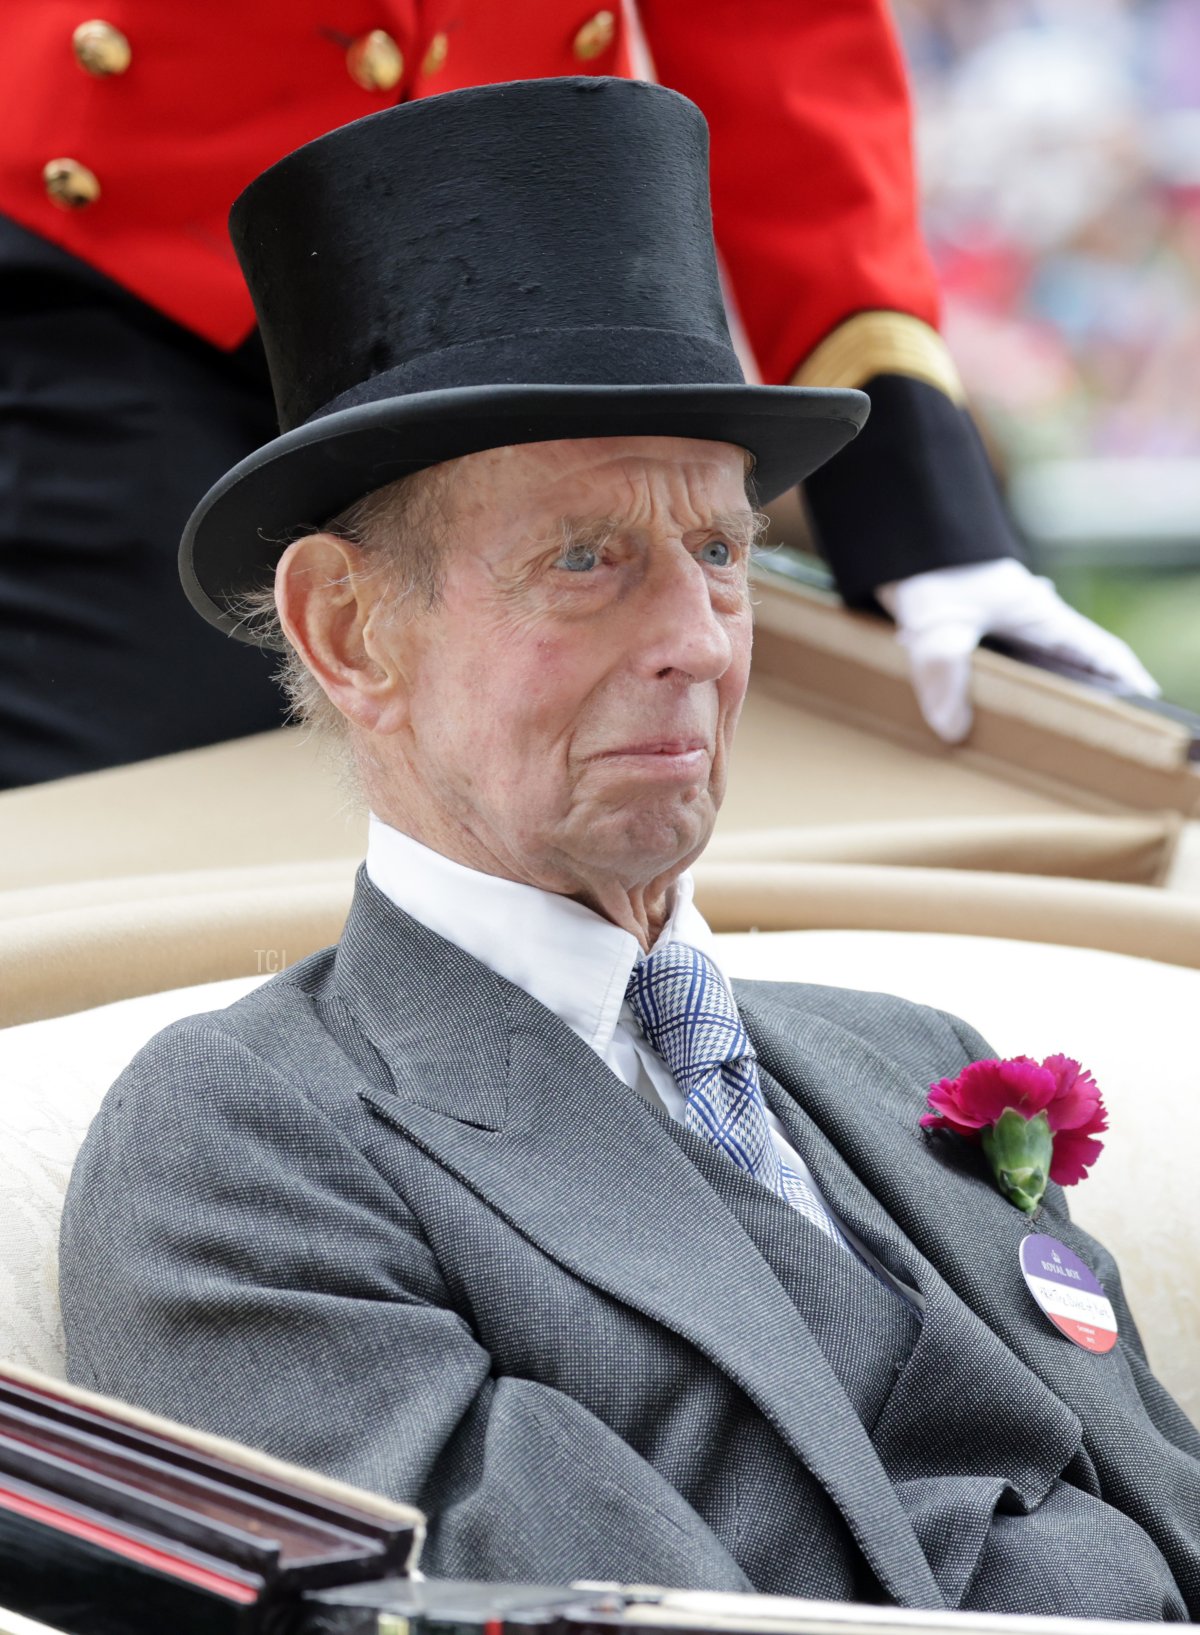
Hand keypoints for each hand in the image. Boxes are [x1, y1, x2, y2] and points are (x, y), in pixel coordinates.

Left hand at [876, 559, 1158, 743]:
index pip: (1100, 651)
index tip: (1145, 704)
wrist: (900, 529)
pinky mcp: (974, 621)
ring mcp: (1003, 618)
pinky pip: (1003, 657)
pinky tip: (986, 703)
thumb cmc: (931, 566)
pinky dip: (1006, 680)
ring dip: (1043, 686)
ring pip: (1037, 659)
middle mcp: (1029, 618)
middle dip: (1087, 691)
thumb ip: (944, 675)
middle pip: (1073, 659)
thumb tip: (953, 727)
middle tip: (1094, 729)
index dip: (1125, 679)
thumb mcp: (938, 624)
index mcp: (1041, 616)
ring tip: (1043, 724)